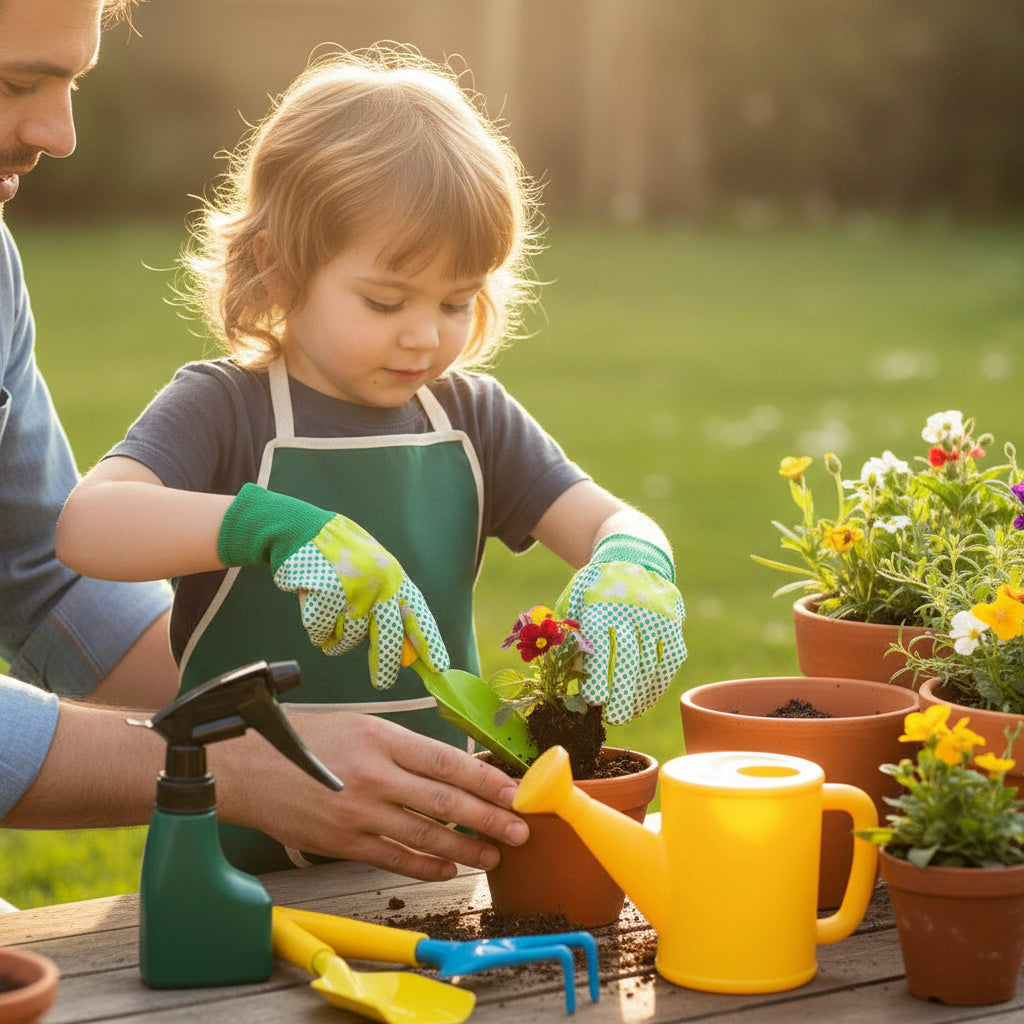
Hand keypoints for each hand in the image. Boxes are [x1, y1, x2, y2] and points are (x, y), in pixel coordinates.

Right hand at [216, 712, 529, 881]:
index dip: (488, 781)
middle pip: (446, 802)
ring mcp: (359, 812)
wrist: (248, 767)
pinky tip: (448, 868)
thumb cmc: (305, 739)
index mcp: (383, 739)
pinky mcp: (343, 842)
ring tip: (494, 854)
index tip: (515, 792)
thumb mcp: (361, 727)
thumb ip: (404, 748)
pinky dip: (426, 865)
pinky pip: (395, 858)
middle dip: (490, 818)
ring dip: (466, 848)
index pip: (449, 762)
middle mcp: (376, 776)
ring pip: (426, 835)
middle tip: (521, 830)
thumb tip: (454, 768)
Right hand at [218, 483, 446, 687]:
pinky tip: (313, 606)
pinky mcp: (326, 595)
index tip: (439, 667)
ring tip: (330, 614)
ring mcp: (353, 589)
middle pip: (388, 638)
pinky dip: (316, 629)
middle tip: (383, 683)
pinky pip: (321, 633)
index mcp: (395, 577)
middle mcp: (379, 583)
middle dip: (386, 665)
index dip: (429, 643)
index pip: (417, 615)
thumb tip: (407, 653)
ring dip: (336, 639)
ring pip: (348, 640)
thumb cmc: (342, 559)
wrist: (304, 531)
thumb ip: (389, 608)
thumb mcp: (374, 574)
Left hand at [556, 534, 685, 724]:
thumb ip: (566, 638)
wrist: (632, 560)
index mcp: (599, 604)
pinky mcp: (673, 622)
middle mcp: (630, 609)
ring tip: (626, 714)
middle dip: (621, 694)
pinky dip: (658, 685)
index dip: (599, 676)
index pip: (601, 644)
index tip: (593, 701)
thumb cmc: (592, 592)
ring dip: (639, 695)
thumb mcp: (572, 604)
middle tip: (612, 719)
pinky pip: (669, 661)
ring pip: (651, 664)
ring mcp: (656, 616)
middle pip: (629, 659)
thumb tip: (556, 679)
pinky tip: (644, 700)